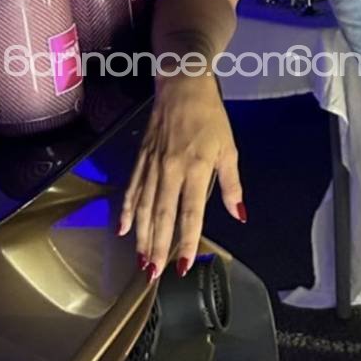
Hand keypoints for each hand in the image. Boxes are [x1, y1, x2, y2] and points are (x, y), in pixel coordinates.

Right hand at [116, 73, 244, 279]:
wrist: (182, 86)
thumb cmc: (211, 118)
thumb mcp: (230, 150)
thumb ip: (232, 185)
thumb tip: (239, 214)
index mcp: (195, 170)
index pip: (190, 214)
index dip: (187, 242)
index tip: (184, 265)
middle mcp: (170, 171)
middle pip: (162, 217)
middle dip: (158, 247)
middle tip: (154, 274)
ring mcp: (152, 166)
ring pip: (143, 208)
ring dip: (141, 237)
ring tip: (141, 260)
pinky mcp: (140, 159)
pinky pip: (131, 190)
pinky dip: (125, 211)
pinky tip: (122, 230)